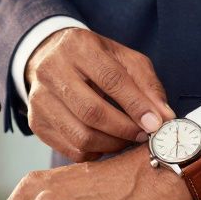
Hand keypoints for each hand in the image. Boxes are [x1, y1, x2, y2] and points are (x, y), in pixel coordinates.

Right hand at [24, 28, 174, 162]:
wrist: (51, 59)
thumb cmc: (94, 60)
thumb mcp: (124, 60)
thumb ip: (147, 86)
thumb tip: (164, 118)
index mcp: (78, 47)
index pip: (110, 79)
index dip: (136, 105)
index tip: (156, 124)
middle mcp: (51, 70)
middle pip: (92, 112)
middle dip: (124, 129)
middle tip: (143, 136)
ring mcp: (39, 98)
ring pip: (80, 135)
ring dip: (111, 145)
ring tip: (126, 139)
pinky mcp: (36, 122)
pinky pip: (71, 149)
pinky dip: (95, 152)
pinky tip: (105, 142)